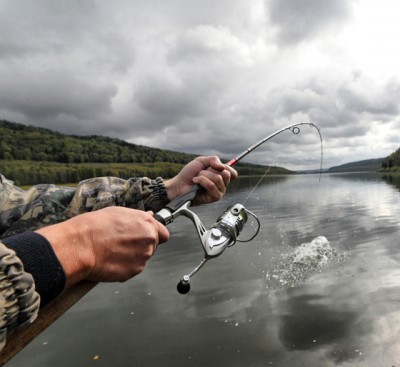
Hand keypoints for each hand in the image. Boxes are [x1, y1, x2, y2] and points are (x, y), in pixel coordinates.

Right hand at [36, 206, 169, 287]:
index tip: (146, 237)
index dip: (154, 235)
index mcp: (147, 224)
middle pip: (153, 246)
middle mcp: (149, 240)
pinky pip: (133, 269)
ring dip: (133, 256)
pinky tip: (111, 260)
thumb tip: (149, 216)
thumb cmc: (94, 227)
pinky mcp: (134, 271)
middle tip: (123, 243)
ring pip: (143, 258)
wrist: (80, 246)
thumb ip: (138, 217)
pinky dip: (125, 266)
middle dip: (142, 245)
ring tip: (114, 251)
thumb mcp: (118, 213)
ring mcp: (143, 257)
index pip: (163, 233)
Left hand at [165, 156, 237, 204]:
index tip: (214, 166)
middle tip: (202, 173)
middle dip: (211, 170)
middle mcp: (222, 185)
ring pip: (217, 178)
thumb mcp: (201, 161)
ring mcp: (219, 192)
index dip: (225, 168)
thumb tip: (223, 166)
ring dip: (204, 175)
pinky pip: (211, 185)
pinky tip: (196, 183)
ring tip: (197, 178)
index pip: (233, 173)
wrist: (179, 184)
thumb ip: (213, 159)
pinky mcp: (213, 197)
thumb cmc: (189, 174)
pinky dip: (201, 181)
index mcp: (221, 177)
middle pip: (226, 174)